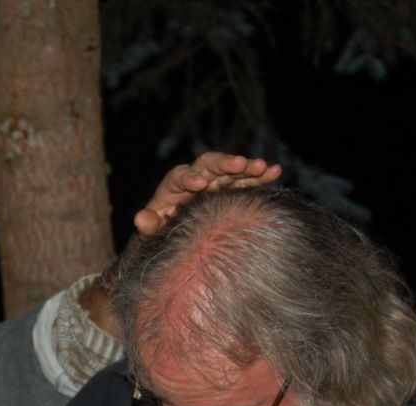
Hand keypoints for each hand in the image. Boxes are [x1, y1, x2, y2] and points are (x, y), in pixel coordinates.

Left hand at [133, 152, 282, 235]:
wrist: (175, 232)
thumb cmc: (162, 231)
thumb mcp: (153, 230)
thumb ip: (148, 224)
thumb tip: (140, 218)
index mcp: (173, 186)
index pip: (179, 177)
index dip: (188, 178)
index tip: (199, 183)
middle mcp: (195, 178)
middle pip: (208, 164)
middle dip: (224, 164)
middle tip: (239, 164)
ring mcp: (215, 182)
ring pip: (231, 169)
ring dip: (247, 167)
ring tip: (263, 166)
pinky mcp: (231, 189)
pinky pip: (246, 180)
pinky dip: (259, 176)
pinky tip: (275, 171)